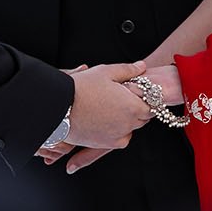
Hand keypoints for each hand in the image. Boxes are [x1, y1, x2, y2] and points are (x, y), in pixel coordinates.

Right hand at [58, 61, 181, 173]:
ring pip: (130, 128)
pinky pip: (119, 139)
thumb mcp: (106, 72)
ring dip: (127, 120)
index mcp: (132, 106)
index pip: (153, 105)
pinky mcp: (105, 144)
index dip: (147, 98)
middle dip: (137, 108)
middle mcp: (128, 124)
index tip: (139, 93)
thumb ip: (128, 70)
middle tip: (122, 98)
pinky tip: (105, 119)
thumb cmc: (81, 88)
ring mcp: (117, 136)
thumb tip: (141, 67)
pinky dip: (117, 131)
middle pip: (142, 118)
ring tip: (110, 108)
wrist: (59, 108)